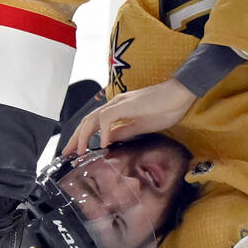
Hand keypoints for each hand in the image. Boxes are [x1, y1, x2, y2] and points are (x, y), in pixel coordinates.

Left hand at [62, 78, 195, 155]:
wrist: (180, 94)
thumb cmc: (166, 108)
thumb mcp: (142, 126)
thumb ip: (125, 131)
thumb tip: (109, 140)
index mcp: (118, 109)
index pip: (94, 123)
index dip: (83, 137)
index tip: (77, 152)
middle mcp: (115, 104)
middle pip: (87, 121)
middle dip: (76, 138)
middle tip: (67, 154)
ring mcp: (119, 103)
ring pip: (92, 119)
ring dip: (83, 136)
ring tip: (80, 151)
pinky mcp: (126, 104)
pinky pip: (107, 118)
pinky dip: (103, 132)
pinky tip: (104, 144)